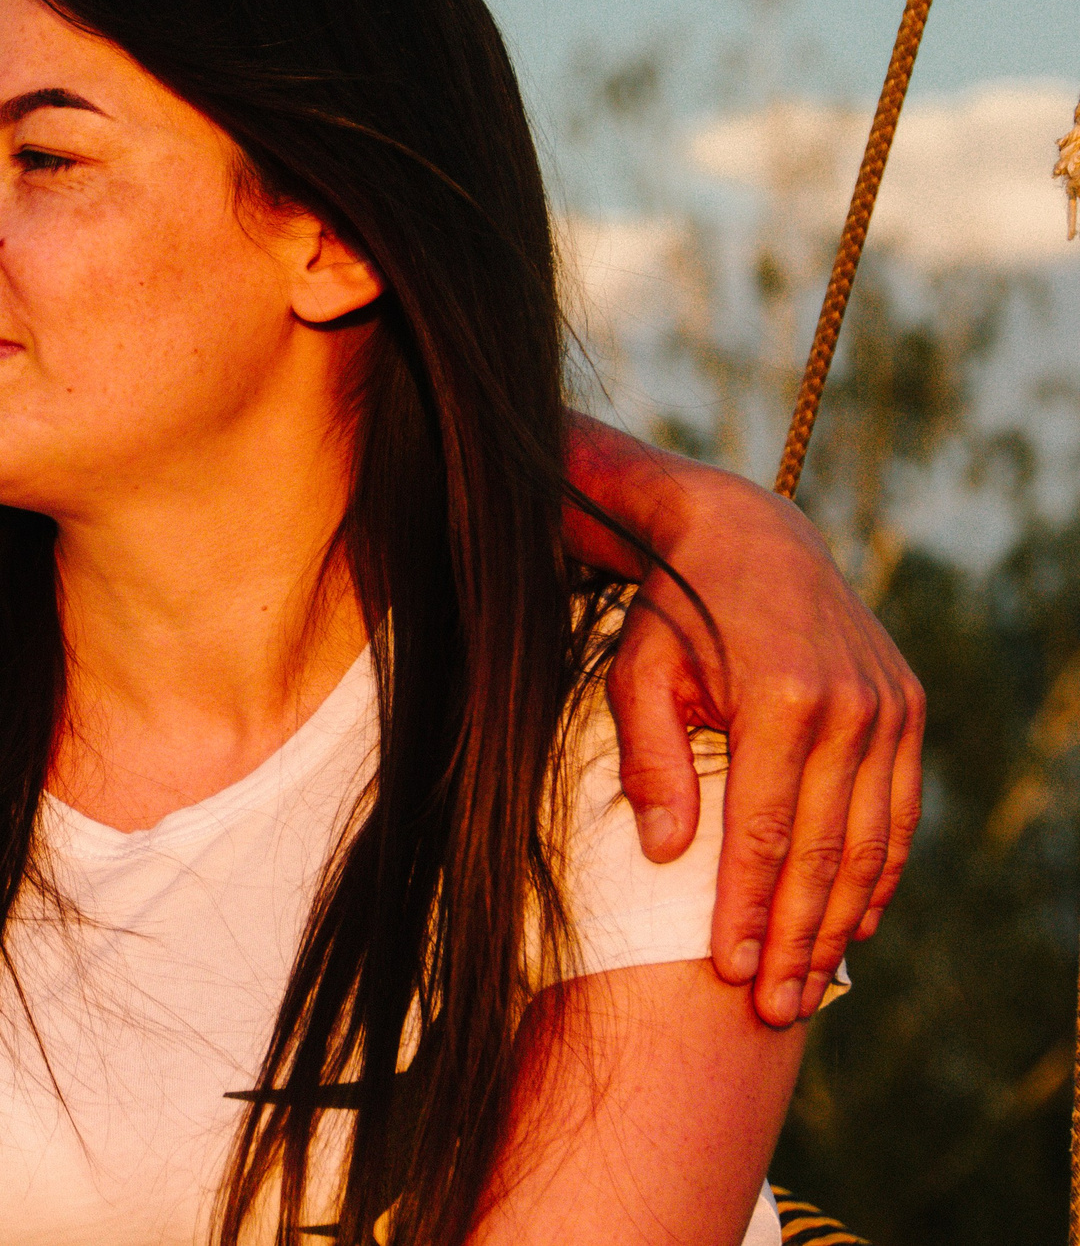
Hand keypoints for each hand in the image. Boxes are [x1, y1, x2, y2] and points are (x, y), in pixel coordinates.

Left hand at [564, 417, 924, 1027]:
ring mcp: (889, 708)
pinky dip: (879, 874)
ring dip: (842, 921)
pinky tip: (854, 923)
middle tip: (773, 1008)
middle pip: (827, 851)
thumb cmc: (672, 612)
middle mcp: (851, 707)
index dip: (749, 908)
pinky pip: (899, 812)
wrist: (745, 535)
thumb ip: (652, 763)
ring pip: (873, 841)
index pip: (767, 831)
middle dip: (799, 938)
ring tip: (809, 984)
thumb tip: (665, 856)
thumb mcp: (637, 675)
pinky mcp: (906, 709)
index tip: (729, 972)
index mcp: (783, 699)